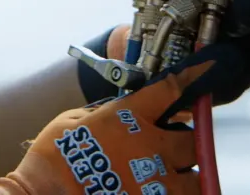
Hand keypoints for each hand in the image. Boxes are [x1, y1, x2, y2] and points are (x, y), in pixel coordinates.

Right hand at [0, 47, 241, 194]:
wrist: (42, 193)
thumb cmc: (53, 156)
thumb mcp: (76, 119)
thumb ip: (107, 113)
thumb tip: (123, 110)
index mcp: (129, 119)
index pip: (170, 90)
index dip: (192, 77)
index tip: (207, 68)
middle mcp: (149, 148)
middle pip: (193, 140)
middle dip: (188, 142)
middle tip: (176, 145)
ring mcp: (153, 182)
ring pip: (195, 179)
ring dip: (189, 175)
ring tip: (175, 176)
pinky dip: (177, 194)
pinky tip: (163, 190)